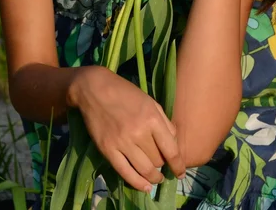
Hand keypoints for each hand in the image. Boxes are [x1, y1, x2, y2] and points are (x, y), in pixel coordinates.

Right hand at [67, 66, 185, 191]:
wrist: (94, 89)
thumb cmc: (125, 92)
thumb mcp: (150, 101)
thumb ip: (164, 121)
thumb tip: (173, 141)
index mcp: (152, 118)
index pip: (171, 149)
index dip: (178, 165)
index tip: (181, 173)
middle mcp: (139, 133)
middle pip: (157, 160)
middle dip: (162, 164)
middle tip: (162, 164)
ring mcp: (122, 143)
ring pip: (144, 169)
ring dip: (153, 177)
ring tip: (156, 178)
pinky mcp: (108, 150)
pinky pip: (125, 172)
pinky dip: (137, 183)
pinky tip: (145, 186)